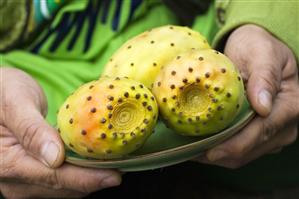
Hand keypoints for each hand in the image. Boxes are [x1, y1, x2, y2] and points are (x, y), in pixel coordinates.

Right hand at [0, 68, 120, 197]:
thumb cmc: (2, 90)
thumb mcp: (15, 101)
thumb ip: (32, 130)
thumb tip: (55, 158)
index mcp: (5, 162)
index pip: (53, 177)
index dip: (86, 179)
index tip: (114, 176)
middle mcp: (10, 178)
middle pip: (59, 188)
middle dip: (92, 181)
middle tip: (121, 168)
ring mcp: (19, 180)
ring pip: (60, 190)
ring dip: (87, 180)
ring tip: (112, 167)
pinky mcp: (28, 175)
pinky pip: (57, 182)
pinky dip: (78, 176)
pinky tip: (93, 165)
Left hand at [195, 24, 298, 167]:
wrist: (257, 50)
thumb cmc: (258, 46)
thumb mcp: (261, 52)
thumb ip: (264, 76)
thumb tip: (263, 107)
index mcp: (290, 105)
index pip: (260, 132)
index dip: (233, 145)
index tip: (207, 151)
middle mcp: (285, 125)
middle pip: (250, 150)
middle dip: (220, 154)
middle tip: (190, 153)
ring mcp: (273, 133)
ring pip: (243, 155)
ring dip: (217, 156)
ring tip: (191, 151)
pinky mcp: (260, 135)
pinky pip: (240, 150)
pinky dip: (220, 151)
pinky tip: (200, 146)